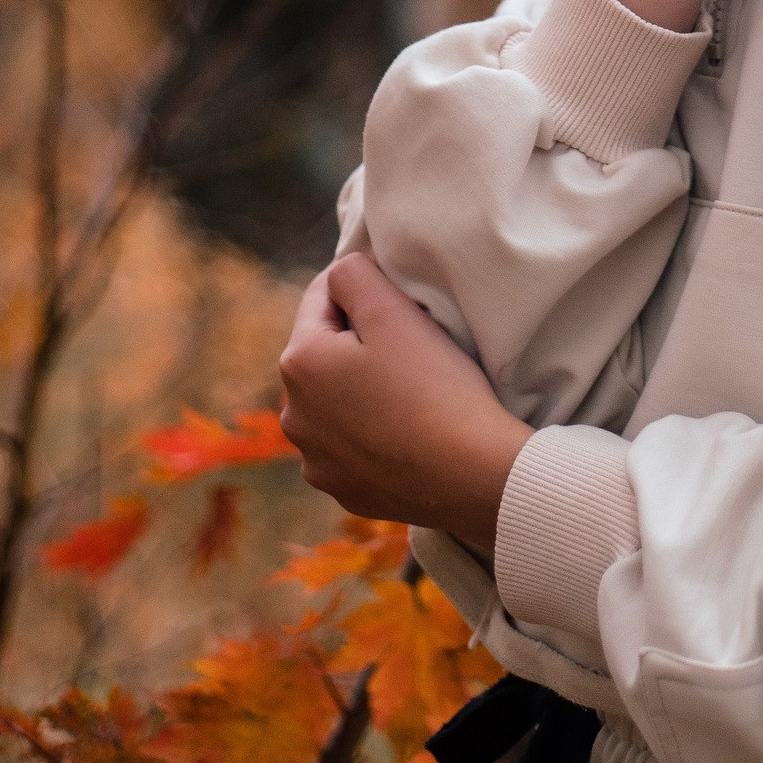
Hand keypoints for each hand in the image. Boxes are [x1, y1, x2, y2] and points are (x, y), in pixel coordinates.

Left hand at [278, 252, 529, 558]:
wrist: (470, 474)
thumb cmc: (433, 384)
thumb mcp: (392, 309)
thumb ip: (352, 273)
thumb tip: (339, 273)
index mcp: (298, 363)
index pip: (322, 297)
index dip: (363, 289)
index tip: (401, 299)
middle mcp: (293, 416)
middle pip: (325, 352)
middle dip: (358, 341)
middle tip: (411, 344)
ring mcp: (315, 461)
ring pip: (335, 401)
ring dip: (361, 388)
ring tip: (410, 390)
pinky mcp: (342, 490)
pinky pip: (352, 445)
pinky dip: (372, 432)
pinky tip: (408, 431)